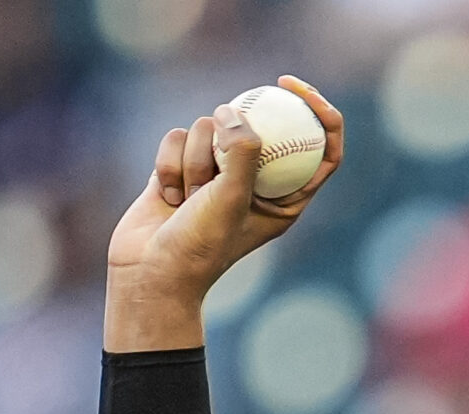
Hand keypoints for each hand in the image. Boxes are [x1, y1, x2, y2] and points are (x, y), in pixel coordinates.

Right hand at [103, 76, 344, 350]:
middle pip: (254, 127)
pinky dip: (169, 162)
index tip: (288, 85)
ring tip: (190, 199)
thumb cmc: (200, 246)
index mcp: (287, 196)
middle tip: (219, 157)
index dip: (313, 110)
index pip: (319, 145)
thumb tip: (234, 113)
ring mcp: (218, 173)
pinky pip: (177, 137)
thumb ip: (242, 153)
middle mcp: (256, 182)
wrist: (150, 272)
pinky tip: (168, 196)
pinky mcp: (182, 166)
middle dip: (228, 143)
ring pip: (210, 128)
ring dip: (194, 160)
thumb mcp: (231, 199)